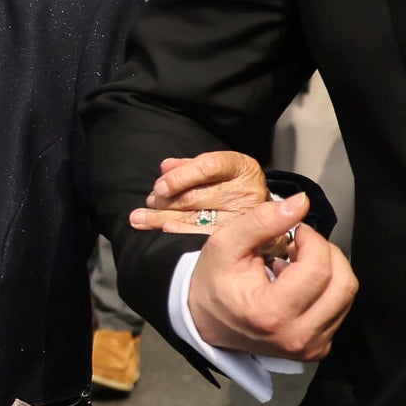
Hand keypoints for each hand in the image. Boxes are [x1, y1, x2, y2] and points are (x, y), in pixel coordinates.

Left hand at [129, 150, 283, 248]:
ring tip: (141, 218)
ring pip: (195, 219)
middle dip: (165, 201)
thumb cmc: (230, 188)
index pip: (208, 167)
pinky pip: (203, 237)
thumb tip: (166, 167)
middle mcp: (248, 191)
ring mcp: (245, 218)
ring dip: (162, 218)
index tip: (160, 186)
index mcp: (242, 167)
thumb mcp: (214, 171)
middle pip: (196, 197)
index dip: (180, 177)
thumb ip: (188, 167)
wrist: (264, 216)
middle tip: (150, 203)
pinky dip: (179, 233)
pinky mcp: (240, 238)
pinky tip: (164, 232)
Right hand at [183, 192, 355, 362]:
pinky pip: (340, 308)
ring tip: (299, 264)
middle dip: (326, 253)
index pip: (318, 269)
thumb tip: (301, 203)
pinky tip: (301, 284)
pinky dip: (327, 288)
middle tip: (300, 245)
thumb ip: (261, 221)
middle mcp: (295, 337)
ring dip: (329, 269)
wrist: (206, 322)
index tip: (296, 231)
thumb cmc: (214, 282)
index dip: (313, 240)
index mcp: (270, 314)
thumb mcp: (225, 244)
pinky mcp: (318, 349)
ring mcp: (309, 347)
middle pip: (342, 283)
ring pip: (346, 294)